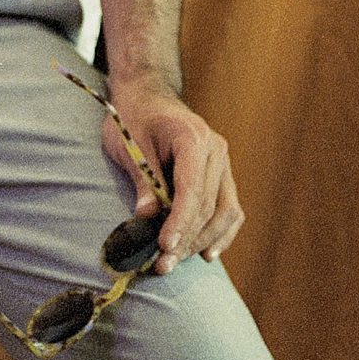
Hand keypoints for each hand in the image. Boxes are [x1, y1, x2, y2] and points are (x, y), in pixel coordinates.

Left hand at [103, 80, 242, 273]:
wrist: (147, 96)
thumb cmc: (134, 117)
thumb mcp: (129, 145)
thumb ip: (142, 180)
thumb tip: (146, 217)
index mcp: (193, 137)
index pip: (192, 188)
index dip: (179, 221)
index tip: (164, 245)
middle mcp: (216, 150)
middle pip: (208, 205)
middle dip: (186, 238)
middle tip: (163, 264)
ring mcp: (223, 163)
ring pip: (225, 211)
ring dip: (202, 241)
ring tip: (177, 261)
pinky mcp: (222, 175)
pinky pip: (230, 209)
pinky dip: (221, 233)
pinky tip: (206, 253)